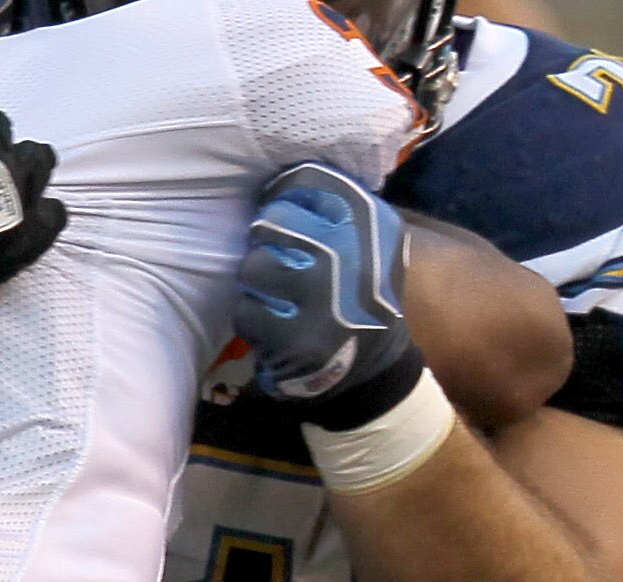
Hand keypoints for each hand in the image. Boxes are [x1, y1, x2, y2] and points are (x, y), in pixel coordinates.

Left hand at [238, 162, 422, 428]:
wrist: (374, 370)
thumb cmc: (357, 295)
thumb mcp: (364, 241)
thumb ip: (331, 204)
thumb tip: (277, 171)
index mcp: (374, 224)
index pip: (302, 183)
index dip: (286, 202)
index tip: (298, 229)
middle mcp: (355, 258)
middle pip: (269, 223)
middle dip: (270, 246)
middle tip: (292, 271)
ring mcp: (326, 301)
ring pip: (254, 266)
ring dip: (259, 286)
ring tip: (284, 301)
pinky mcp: (300, 341)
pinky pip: (247, 312)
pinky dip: (257, 323)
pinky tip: (281, 331)